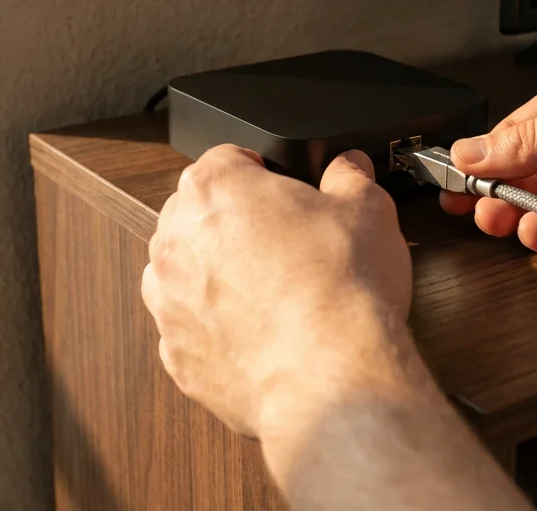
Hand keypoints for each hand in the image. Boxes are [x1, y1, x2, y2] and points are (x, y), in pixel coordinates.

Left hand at [141, 145, 412, 437]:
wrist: (331, 377)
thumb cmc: (342, 291)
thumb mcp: (368, 210)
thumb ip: (350, 177)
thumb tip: (348, 168)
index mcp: (213, 188)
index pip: (227, 159)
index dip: (264, 173)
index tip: (285, 194)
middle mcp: (176, 240)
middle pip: (197, 215)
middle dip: (235, 225)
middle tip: (287, 246)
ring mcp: (169, 302)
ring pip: (186, 274)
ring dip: (217, 277)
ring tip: (273, 294)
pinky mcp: (176, 356)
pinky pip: (193, 331)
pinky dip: (218, 331)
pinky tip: (262, 337)